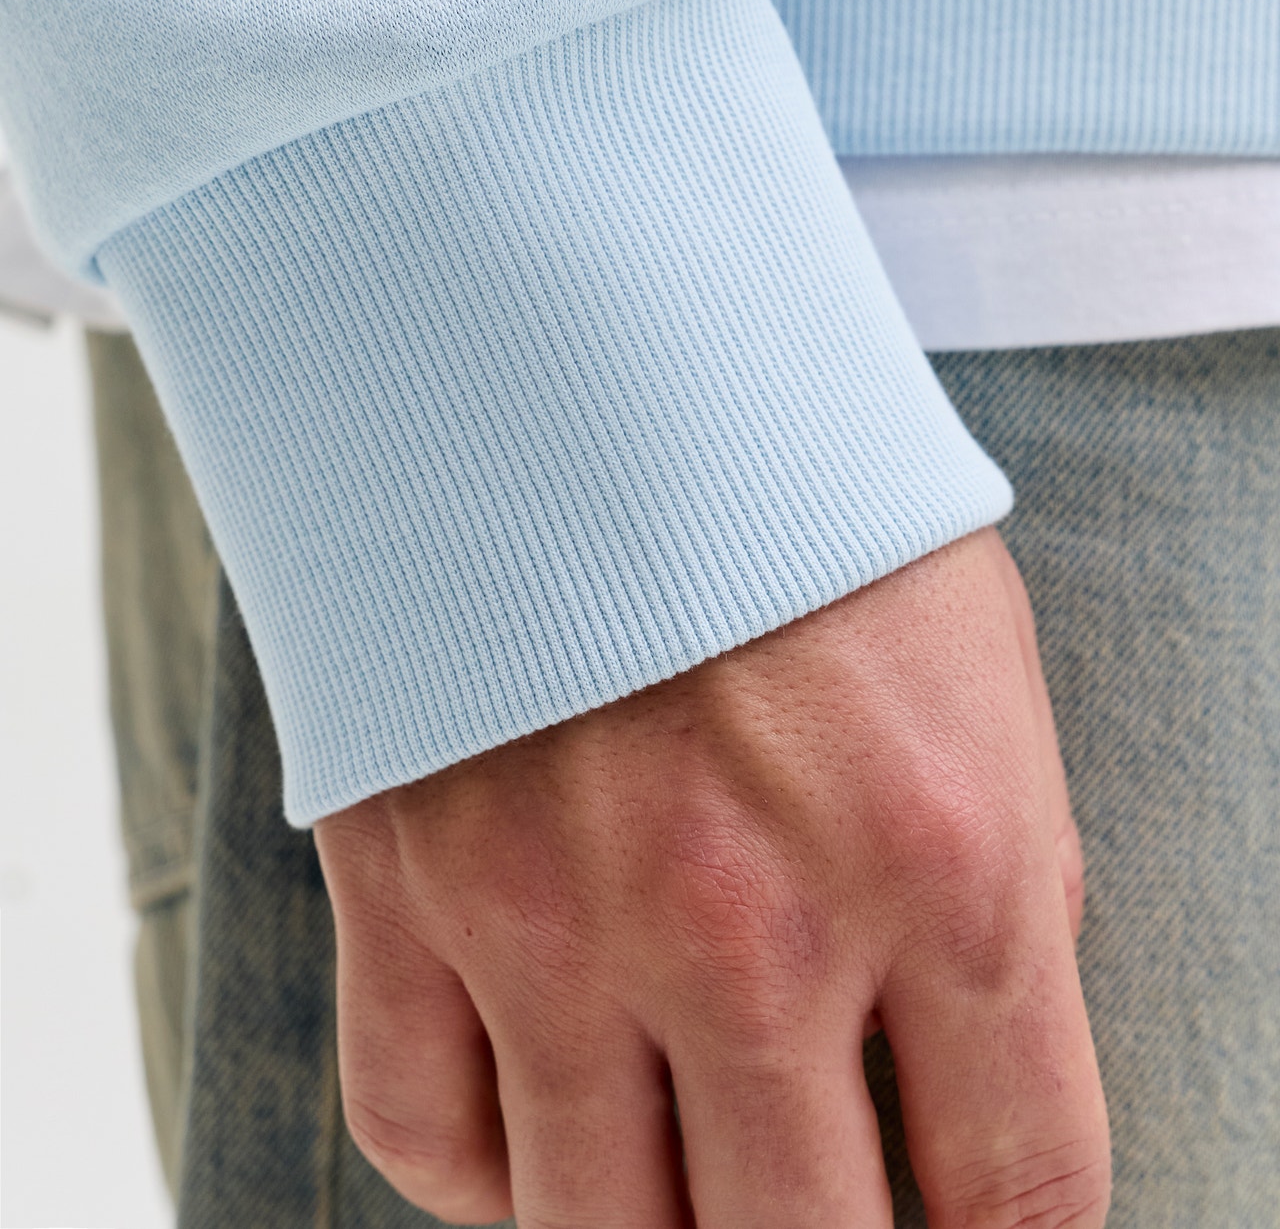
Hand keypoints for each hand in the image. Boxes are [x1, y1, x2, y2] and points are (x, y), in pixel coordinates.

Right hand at [314, 528, 1108, 1225]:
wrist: (580, 331)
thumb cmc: (795, 487)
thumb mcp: (976, 660)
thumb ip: (1005, 884)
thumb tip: (975, 1075)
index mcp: (946, 860)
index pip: (1024, 1192)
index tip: (968, 1228)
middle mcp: (752, 925)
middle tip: (821, 1197)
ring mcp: (560, 918)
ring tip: (686, 1175)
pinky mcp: (409, 883)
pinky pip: (423, 1134)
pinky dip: (488, 1175)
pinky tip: (542, 1129)